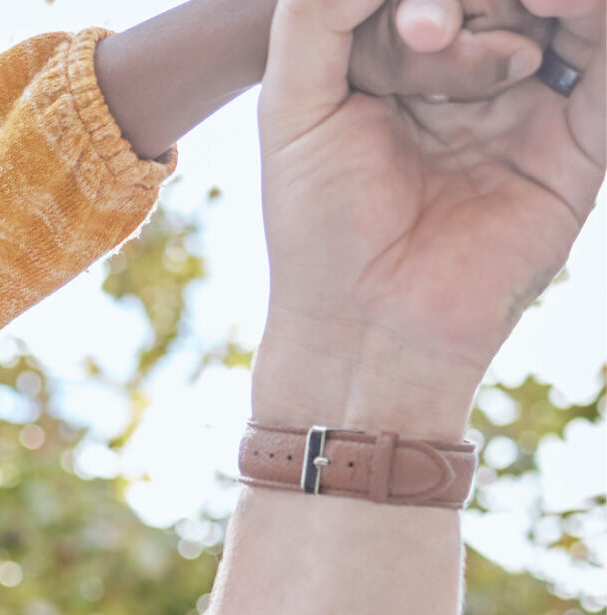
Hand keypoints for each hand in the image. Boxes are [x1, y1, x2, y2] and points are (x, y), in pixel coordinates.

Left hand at [257, 0, 601, 432]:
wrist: (365, 325)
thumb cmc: (316, 225)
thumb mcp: (294, 104)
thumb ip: (320, 13)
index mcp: (410, 60)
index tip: (404, 26)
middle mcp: (476, 74)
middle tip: (426, 29)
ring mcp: (534, 104)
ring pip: (561, 11)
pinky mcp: (583, 142)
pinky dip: (591, 19)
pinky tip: (554, 5)